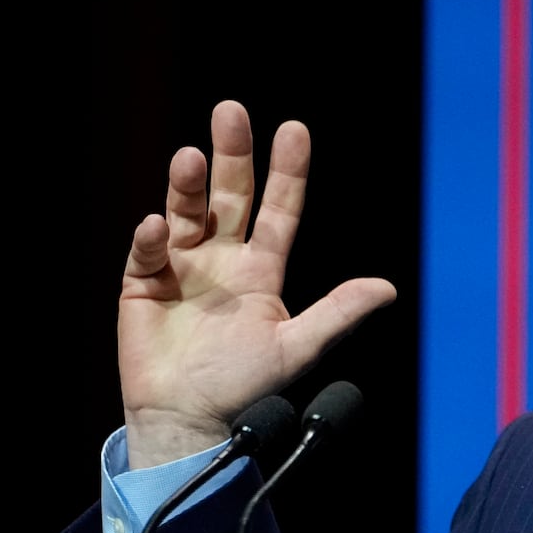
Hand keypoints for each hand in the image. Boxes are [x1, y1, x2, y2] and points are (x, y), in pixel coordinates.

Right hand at [118, 100, 397, 466]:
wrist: (190, 420)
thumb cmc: (245, 387)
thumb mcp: (297, 347)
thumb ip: (337, 314)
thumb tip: (387, 289)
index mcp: (261, 268)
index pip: (279, 209)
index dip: (287, 171)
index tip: (294, 129)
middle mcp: (222, 258)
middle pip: (229, 195)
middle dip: (231, 154)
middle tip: (231, 112)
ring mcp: (182, 267)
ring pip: (186, 212)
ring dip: (187, 185)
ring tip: (190, 158)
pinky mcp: (144, 284)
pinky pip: (148, 251)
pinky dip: (152, 237)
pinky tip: (157, 226)